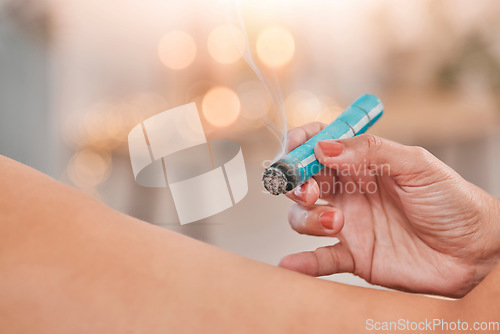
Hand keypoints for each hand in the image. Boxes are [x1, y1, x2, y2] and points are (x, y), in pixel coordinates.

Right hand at [279, 122, 499, 296]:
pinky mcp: (354, 256)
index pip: (319, 145)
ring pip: (303, 217)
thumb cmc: (453, 202)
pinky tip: (292, 264)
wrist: (476, 252)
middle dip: (294, 182)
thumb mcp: (417, 166)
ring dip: (307, 218)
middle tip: (308, 191)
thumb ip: (372, 152)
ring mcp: (348, 224)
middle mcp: (349, 191)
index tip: (294, 150)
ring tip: (335, 222)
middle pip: (302, 181)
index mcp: (362, 163)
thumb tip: (324, 148)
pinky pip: (321, 258)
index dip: (300, 144)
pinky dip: (303, 262)